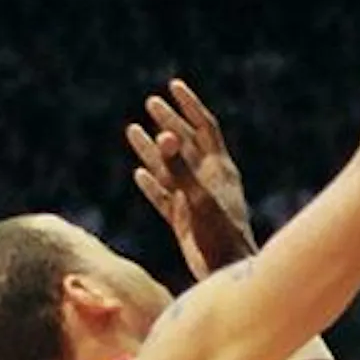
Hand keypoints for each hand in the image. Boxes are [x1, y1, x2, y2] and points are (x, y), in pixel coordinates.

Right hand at [126, 80, 257, 279]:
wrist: (226, 273)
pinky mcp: (184, 221)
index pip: (205, 128)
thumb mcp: (198, 199)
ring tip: (132, 130)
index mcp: (220, 170)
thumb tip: (165, 135)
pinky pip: (164, 197)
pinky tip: (139, 173)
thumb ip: (180, 168)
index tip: (174, 86)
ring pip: (171, 169)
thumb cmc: (220, 236)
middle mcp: (208, 182)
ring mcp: (195, 201)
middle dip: (170, 122)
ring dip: (154, 150)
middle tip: (150, 103)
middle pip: (187, 144)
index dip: (190, 106)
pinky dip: (152, 184)